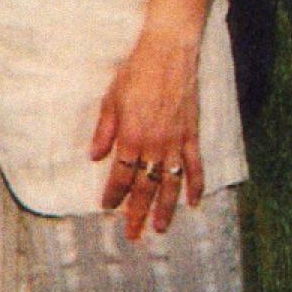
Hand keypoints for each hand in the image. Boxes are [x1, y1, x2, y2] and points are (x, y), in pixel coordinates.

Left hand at [90, 30, 204, 237]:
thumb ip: (104, 131)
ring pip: (170, 184)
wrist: (167, 56)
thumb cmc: (134, 74)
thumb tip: (95, 157)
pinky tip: (194, 203)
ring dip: (165, 209)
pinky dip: (196, 186)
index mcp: (131, 137)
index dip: (113, 194)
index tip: (106, 208)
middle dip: (136, 212)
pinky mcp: (192, 136)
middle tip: (132, 235)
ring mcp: (176, 143)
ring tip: (160, 229)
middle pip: (144, 187)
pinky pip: (195, 168)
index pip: (120, 175)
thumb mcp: (110, 100)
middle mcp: (154, 145)